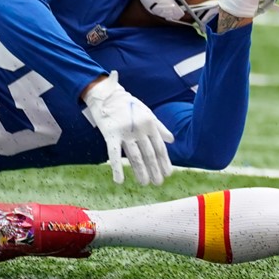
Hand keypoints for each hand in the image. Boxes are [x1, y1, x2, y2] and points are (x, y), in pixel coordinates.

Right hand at [83, 71, 174, 185]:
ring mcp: (125, 132)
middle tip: (158, 182)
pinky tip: (119, 180)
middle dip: (155, 169)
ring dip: (140, 171)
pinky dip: (116, 168)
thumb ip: (160, 128)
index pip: (159, 147)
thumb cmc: (129, 105)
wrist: (107, 95)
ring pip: (135, 156)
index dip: (164, 161)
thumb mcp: (147, 113)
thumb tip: (171, 140)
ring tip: (145, 183)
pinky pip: (114, 154)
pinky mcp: (110, 134)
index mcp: (150, 124)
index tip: (168, 173)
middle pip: (149, 154)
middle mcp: (139, 129)